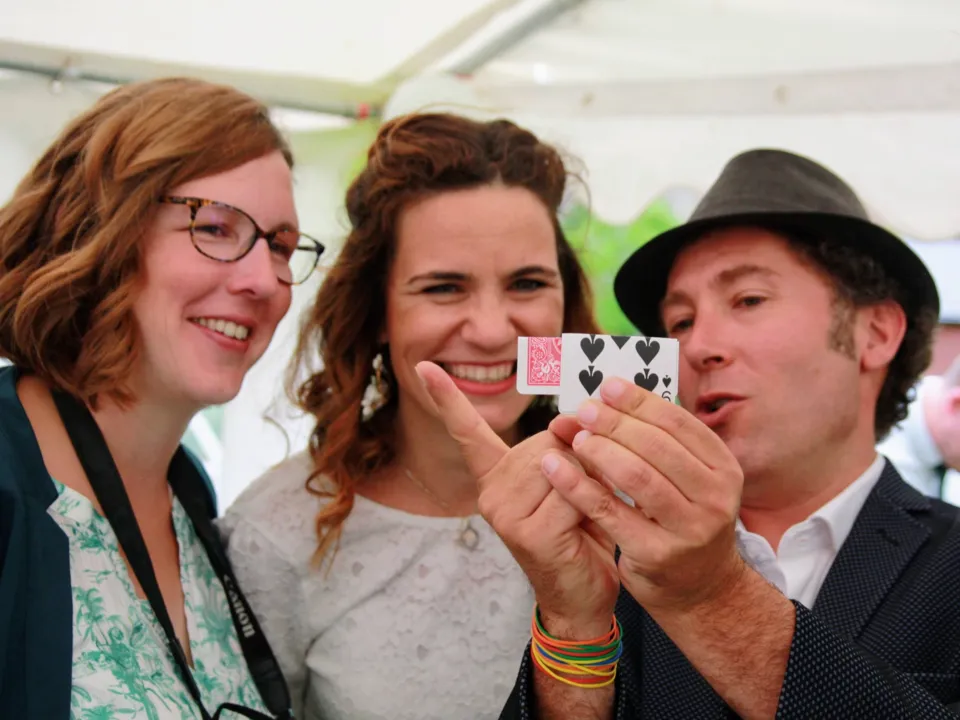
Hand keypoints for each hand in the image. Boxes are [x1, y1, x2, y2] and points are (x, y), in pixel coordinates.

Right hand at [416, 362, 619, 635]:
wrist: (582, 598)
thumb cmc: (580, 535)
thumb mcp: (572, 482)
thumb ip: (565, 450)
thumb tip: (570, 420)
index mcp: (496, 476)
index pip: (469, 431)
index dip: (447, 397)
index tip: (423, 366)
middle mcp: (491, 491)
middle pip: (548, 438)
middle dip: (582, 460)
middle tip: (585, 498)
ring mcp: (503, 512)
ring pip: (562, 463)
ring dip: (591, 484)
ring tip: (585, 515)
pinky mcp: (525, 532)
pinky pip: (571, 493)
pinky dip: (591, 506)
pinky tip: (584, 532)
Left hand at [545, 377, 745, 615]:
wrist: (698, 588)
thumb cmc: (682, 519)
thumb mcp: (685, 478)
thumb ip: (654, 441)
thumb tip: (605, 396)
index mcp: (723, 468)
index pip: (678, 423)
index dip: (640, 401)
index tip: (607, 386)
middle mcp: (715, 497)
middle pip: (657, 446)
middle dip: (615, 422)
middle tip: (583, 410)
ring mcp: (689, 528)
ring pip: (637, 476)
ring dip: (599, 450)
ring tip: (574, 437)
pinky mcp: (657, 553)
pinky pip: (610, 510)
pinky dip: (578, 485)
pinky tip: (555, 469)